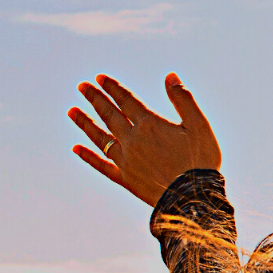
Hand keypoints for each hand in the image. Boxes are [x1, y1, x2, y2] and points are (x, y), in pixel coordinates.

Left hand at [67, 73, 222, 206]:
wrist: (193, 197)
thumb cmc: (200, 160)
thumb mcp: (199, 125)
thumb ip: (183, 99)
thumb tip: (170, 76)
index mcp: (150, 125)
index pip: (126, 101)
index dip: (113, 88)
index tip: (99, 78)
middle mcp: (132, 140)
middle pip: (109, 115)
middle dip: (95, 99)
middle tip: (82, 86)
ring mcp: (126, 160)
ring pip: (100, 138)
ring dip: (85, 123)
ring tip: (71, 111)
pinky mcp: (125, 179)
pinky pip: (102, 165)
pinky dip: (88, 157)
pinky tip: (76, 148)